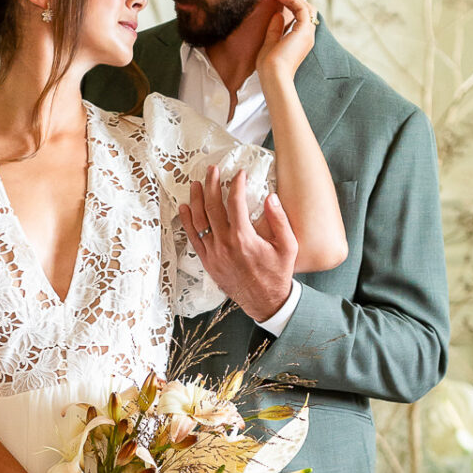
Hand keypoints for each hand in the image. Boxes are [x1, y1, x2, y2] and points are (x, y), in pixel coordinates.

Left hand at [180, 166, 297, 324]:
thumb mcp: (288, 246)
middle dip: (212, 184)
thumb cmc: (277, 273)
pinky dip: (187, 222)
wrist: (265, 302)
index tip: (239, 174)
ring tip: (196, 184)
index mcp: (244, 238)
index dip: (236, 184)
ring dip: (196, 199)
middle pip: (212, 206)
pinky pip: (193, 238)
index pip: (235, 202)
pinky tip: (185, 208)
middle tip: (212, 170)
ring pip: (199, 220)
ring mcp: (213, 253)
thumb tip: (271, 197)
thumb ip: (279, 220)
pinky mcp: (207, 261)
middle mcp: (224, 244)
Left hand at [255, 0, 317, 86]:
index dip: (293, 6)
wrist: (274, 75)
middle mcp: (307, 37)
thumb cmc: (269, 66)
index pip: (303, 19)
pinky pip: (302, 8)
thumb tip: (277, 14)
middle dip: (296, 0)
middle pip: (308, 11)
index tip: (279, 0)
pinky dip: (292, 0)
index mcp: (301, 41)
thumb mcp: (270, 44)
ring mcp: (307, 34)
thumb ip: (274, 30)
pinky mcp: (303, 30)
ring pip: (307, 8)